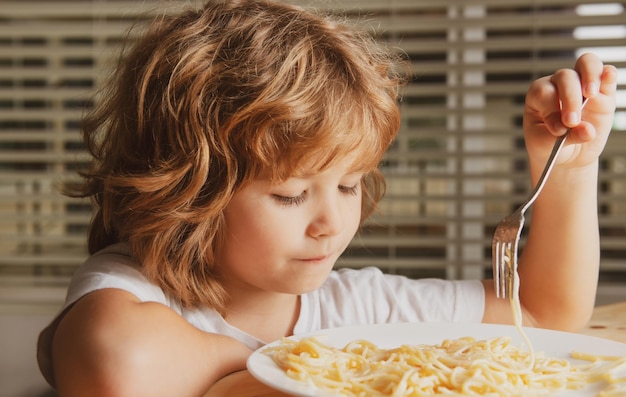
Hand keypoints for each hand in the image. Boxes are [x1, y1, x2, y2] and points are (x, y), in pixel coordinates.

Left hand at [523, 53, 616, 168]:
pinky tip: (608, 78)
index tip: (558, 129)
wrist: (566, 155)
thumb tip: (588, 130)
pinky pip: (607, 75)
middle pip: (564, 76)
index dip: (551, 109)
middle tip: (572, 121)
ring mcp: (582, 86)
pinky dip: (608, 74)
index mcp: (538, 96)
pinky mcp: (603, 93)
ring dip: (589, 75)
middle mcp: (558, 85)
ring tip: (590, 94)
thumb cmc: (549, 146)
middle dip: (569, 99)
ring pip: (585, 64)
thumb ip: (567, 138)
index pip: (544, 92)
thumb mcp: (548, 146)